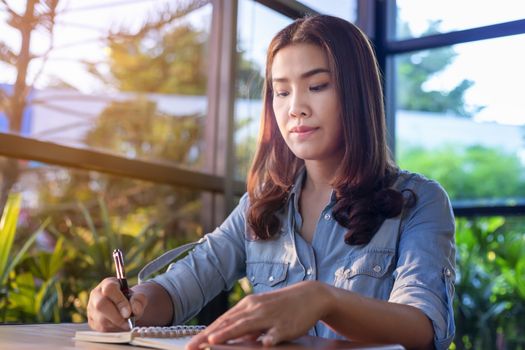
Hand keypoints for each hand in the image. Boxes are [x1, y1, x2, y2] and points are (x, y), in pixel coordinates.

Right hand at [87, 277, 146, 330]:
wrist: (125, 307)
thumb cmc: (130, 300)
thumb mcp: (138, 296)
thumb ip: (139, 300)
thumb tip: (134, 309)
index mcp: (108, 283)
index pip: (109, 289)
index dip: (119, 301)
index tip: (128, 312)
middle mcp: (96, 294)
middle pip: (100, 305)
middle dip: (116, 316)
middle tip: (127, 320)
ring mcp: (91, 307)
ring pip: (100, 319)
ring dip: (116, 324)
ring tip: (125, 322)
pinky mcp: (91, 320)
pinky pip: (100, 328)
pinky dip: (112, 329)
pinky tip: (118, 325)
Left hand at [187, 281, 330, 349]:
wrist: (310, 295)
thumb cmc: (282, 306)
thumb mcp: (261, 312)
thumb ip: (246, 325)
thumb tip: (231, 338)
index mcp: (248, 305)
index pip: (223, 320)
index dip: (206, 332)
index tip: (190, 344)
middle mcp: (255, 308)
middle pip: (228, 323)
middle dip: (208, 336)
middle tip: (191, 347)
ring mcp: (270, 316)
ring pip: (246, 326)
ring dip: (228, 333)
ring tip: (212, 341)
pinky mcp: (286, 325)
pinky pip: (275, 332)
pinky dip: (268, 338)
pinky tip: (262, 344)